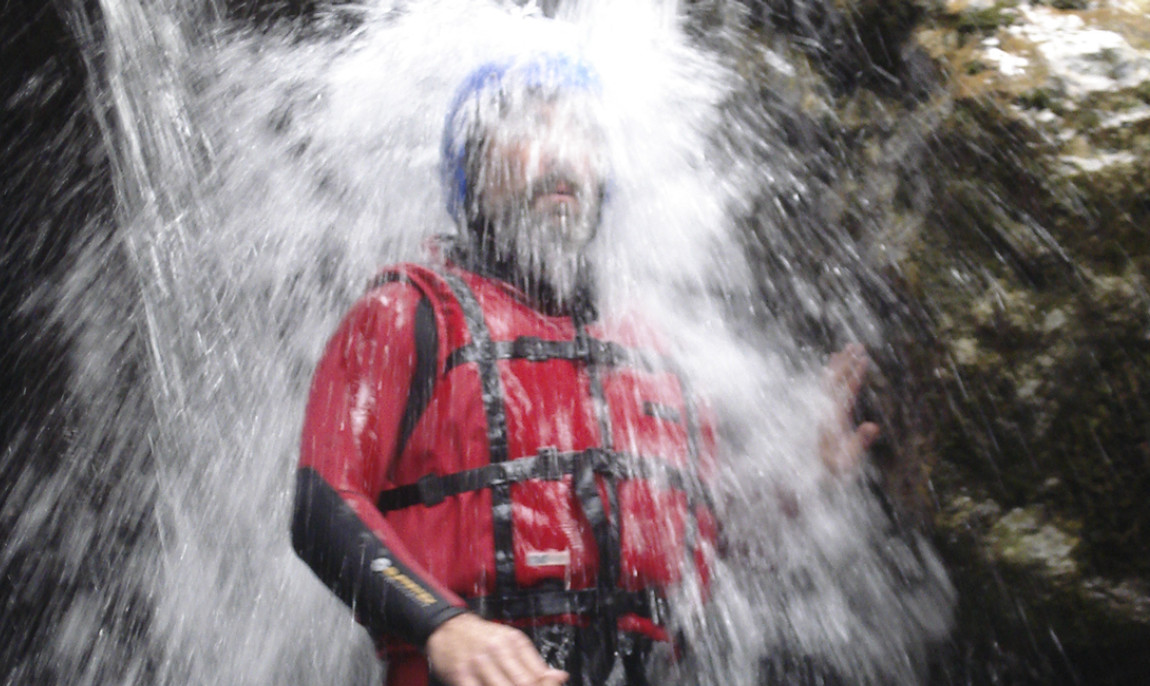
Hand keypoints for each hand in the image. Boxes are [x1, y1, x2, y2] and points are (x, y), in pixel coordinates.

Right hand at [426, 613, 568, 685]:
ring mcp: (478, 662)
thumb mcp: (512, 642)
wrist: (449, 627)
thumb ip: (535, 663)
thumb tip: (561, 677)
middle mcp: (497, 650)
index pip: (536, 676)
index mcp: (514, 642)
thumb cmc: (483, 637)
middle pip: (522, 684)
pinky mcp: (461, 674)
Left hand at [818, 343, 880, 474]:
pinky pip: (825, 390)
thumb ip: (858, 444)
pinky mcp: (821, 416)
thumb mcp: (846, 461)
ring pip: (827, 382)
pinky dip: (831, 376)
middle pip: (834, 380)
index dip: (855, 374)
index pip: (845, 391)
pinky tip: (835, 371)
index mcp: (832, 418)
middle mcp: (824, 411)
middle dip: (846, 362)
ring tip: (847, 350)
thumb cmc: (829, 472)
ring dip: (838, 366)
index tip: (864, 358)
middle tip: (857, 345)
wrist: (806, 478)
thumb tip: (873, 426)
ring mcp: (822, 412)